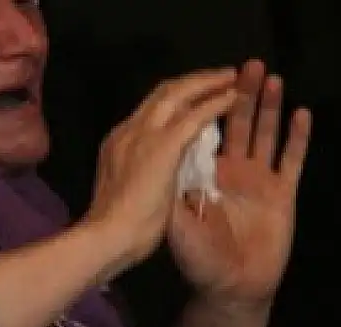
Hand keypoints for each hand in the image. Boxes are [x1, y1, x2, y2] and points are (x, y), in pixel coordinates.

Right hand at [86, 69, 237, 273]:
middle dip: (192, 82)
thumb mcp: (125, 192)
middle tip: (219, 75)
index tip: (193, 99)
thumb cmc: (115, 229)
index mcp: (118, 144)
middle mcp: (129, 131)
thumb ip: (140, 176)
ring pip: (177, 94)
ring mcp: (144, 135)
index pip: (149, 112)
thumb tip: (153, 176)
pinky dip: (215, 103)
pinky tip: (233, 96)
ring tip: (231, 76)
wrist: (107, 238)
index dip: (174, 102)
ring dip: (206, 82)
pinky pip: (195, 116)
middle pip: (162, 94)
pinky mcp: (163, 145)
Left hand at [168, 60, 311, 305]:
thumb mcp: (176, 223)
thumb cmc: (199, 260)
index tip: (212, 79)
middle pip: (236, 123)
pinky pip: (293, 160)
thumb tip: (160, 154)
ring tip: (271, 78)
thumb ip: (171, 190)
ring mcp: (259, 180)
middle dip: (240, 94)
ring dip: (268, 106)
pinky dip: (297, 138)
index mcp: (203, 173)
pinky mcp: (283, 193)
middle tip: (246, 67)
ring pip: (265, 134)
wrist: (231, 290)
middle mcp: (231, 170)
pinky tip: (301, 114)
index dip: (209, 104)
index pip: (205, 130)